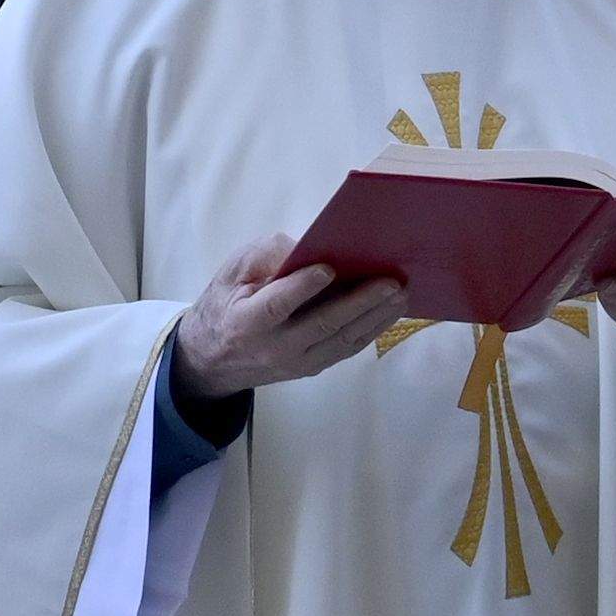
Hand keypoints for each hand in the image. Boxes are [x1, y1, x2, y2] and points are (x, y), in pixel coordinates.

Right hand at [172, 239, 408, 396]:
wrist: (215, 358)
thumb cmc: (226, 303)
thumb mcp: (231, 272)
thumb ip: (264, 257)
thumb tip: (307, 247)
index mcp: (246, 322)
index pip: (277, 306)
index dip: (302, 287)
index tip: (328, 267)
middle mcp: (274, 348)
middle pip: (322, 325)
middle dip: (359, 302)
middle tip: (390, 281)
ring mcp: (297, 363)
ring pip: (342, 340)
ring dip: (375, 317)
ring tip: (400, 294)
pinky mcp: (313, 367)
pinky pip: (347, 349)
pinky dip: (372, 329)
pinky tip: (390, 311)